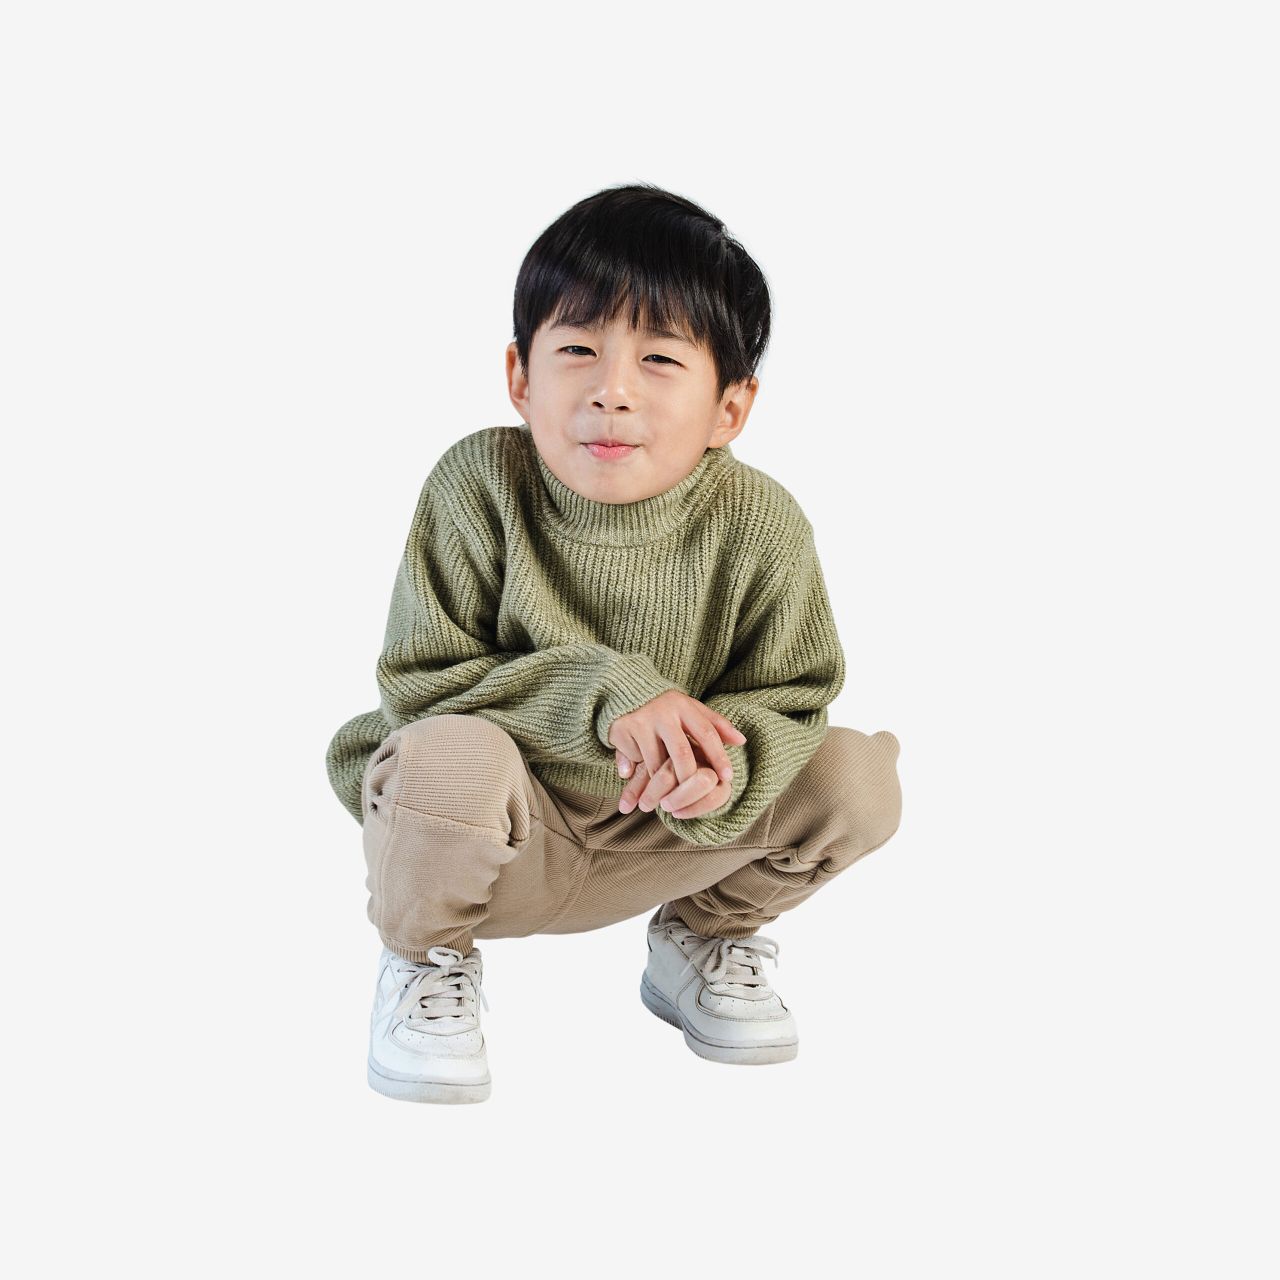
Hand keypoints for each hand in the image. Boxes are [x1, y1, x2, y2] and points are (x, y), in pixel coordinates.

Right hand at [608, 689, 746, 819]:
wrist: (627, 693)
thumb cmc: (668, 708)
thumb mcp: (692, 710)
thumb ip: (716, 725)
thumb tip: (741, 741)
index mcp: (684, 705)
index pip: (706, 732)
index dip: (718, 756)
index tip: (727, 778)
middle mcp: (663, 712)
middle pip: (681, 752)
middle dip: (689, 777)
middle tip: (694, 795)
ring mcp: (642, 721)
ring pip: (657, 763)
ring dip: (663, 784)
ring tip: (669, 800)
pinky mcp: (623, 730)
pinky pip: (636, 762)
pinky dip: (640, 777)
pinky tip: (645, 790)